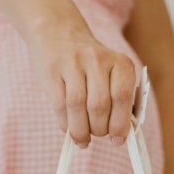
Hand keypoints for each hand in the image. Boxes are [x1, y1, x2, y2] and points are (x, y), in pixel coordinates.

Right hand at [30, 29, 139, 147]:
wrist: (57, 33)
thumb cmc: (89, 63)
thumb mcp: (110, 73)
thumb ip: (116, 99)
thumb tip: (118, 134)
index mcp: (119, 62)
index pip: (122, 97)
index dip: (120, 124)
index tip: (117, 140)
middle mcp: (97, 60)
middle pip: (99, 105)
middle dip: (99, 129)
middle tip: (97, 134)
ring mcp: (72, 64)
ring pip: (78, 106)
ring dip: (80, 130)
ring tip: (82, 138)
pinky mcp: (52, 71)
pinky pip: (59, 105)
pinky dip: (65, 123)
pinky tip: (68, 128)